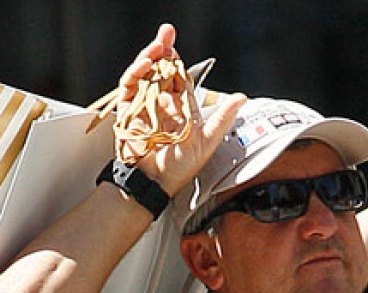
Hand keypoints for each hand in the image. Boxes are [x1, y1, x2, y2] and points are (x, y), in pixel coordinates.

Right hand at [101, 23, 247, 195]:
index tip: (176, 47)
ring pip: (145, 76)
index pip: (179, 78)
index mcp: (181, 110)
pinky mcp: (126, 114)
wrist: (151, 184)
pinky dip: (135, 75)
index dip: (177, 62)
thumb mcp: (206, 142)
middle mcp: (161, 106)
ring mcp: (143, 108)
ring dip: (150, 58)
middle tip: (166, 33)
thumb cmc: (178, 170)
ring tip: (157, 46)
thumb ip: (222, 119)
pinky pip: (129, 89)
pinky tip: (146, 65)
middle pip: (161, 72)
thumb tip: (241, 98)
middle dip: (163, 51)